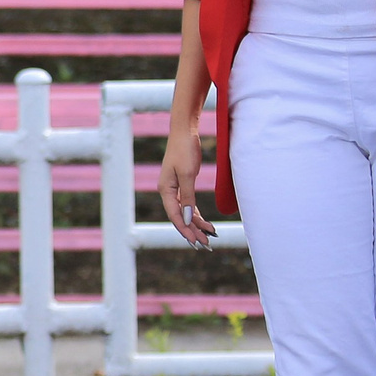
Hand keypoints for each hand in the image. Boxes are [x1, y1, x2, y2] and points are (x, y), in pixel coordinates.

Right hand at [157, 123, 216, 248]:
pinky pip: (189, 204)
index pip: (174, 215)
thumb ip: (187, 197)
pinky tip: (205, 223)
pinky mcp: (183, 184)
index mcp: (166, 190)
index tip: (196, 242)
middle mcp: (168, 192)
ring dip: (196, 224)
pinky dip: (197, 214)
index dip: (185, 230)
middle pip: (180, 217)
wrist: (184, 130)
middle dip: (193, 231)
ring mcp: (175, 188)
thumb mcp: (187, 174)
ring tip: (209, 237)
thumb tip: (186, 218)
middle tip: (206, 245)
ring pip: (185, 212)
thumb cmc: (184, 149)